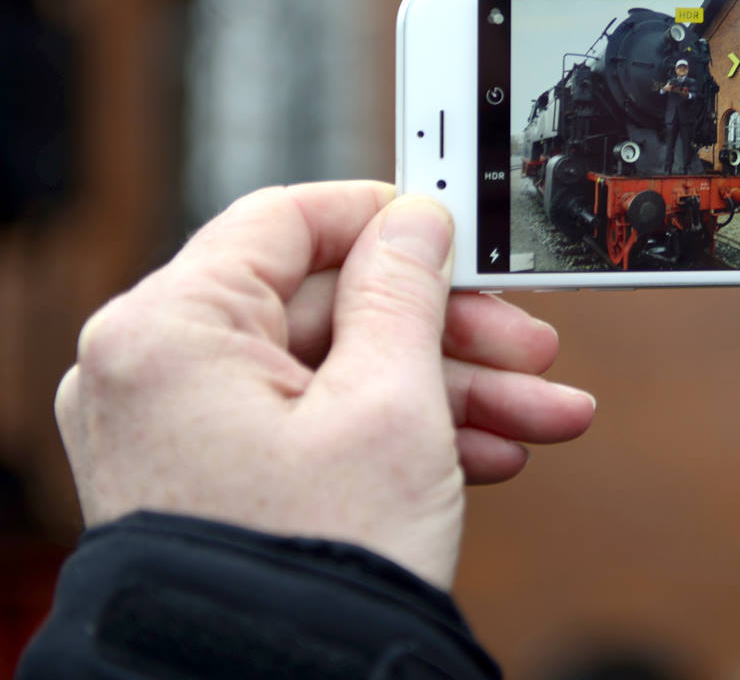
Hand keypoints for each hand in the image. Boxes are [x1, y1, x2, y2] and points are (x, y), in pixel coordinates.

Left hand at [54, 182, 595, 588]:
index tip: (462, 232)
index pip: (287, 219)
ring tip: (540, 416)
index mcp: (170, 331)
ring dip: (447, 388)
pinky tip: (484, 453)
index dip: (389, 218)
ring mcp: (176, 432)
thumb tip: (416, 219)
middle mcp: (152, 373)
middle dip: (450, 330)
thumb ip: (406, 290)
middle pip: (328, 304)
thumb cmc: (313, 567)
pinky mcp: (206, 480)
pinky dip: (397, 431)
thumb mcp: (391, 403)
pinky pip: (310, 422)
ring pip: (334, 369)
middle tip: (529, 346)